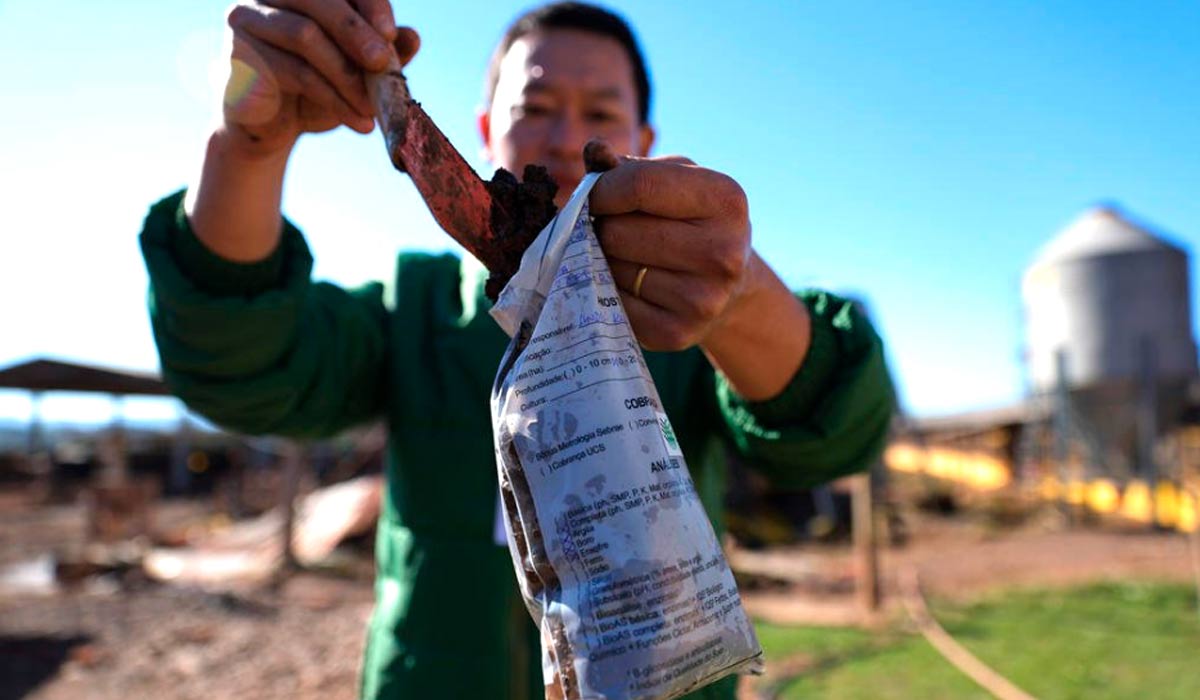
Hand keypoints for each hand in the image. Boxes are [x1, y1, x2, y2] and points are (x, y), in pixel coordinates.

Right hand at [220, 0, 419, 157]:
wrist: (270, 128)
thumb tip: (413, 38)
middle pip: (317, 0)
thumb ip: (381, 53)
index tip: (391, 34)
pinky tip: (358, 121)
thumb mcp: (355, 71)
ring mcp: (246, 20)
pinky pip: (293, 72)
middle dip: (357, 33)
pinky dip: (333, 98)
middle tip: (384, 65)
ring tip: (373, 106)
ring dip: (347, 75)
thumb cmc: (315, 89)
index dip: (369, 3)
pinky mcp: (238, 56)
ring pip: (305, 36)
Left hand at [588, 150, 752, 352]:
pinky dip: (608, 292)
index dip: (602, 189)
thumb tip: (593, 151)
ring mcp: (703, 299)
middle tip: (612, 229)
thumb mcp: (675, 181)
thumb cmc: (690, 220)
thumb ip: (629, 166)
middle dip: (602, 227)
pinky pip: (612, 305)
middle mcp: (723, 252)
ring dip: (602, 260)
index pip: (639, 186)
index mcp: (726, 200)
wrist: (730, 286)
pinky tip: (627, 284)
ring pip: (610, 269)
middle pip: (619, 232)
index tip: (593, 195)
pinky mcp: (678, 334)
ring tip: (623, 255)